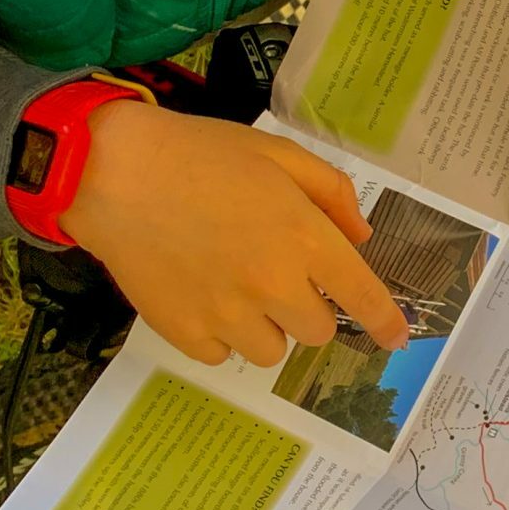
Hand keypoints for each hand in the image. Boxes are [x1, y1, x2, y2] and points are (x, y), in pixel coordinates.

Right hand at [61, 103, 406, 367]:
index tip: (396, 337)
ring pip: (272, 351)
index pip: (362, 296)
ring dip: (266, 327)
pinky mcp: (184, 334)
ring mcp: (227, 315)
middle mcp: (273, 285)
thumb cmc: (200, 154)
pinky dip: (221, 335)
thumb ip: (330, 194)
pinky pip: (222, 355)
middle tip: (279, 274)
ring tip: (235, 286)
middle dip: (309, 308)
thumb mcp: (278, 153)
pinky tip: (202, 296)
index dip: (385, 322)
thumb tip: (360, 238)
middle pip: (318, 332)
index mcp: (304, 239)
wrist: (112, 173)